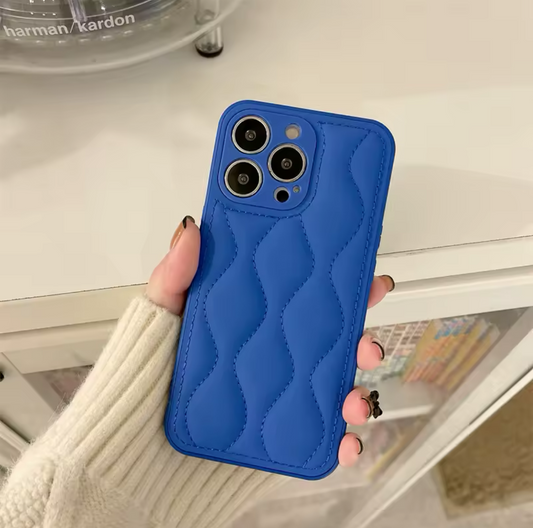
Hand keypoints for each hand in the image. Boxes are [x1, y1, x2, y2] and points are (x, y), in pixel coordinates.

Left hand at [147, 216, 393, 468]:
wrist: (137, 447)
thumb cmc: (148, 375)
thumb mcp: (161, 316)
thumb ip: (175, 275)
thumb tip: (192, 228)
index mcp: (257, 322)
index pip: (306, 298)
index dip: (342, 286)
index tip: (366, 276)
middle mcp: (276, 357)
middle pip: (333, 344)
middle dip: (362, 340)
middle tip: (365, 342)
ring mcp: (282, 397)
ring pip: (336, 389)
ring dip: (358, 393)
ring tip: (353, 399)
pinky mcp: (281, 436)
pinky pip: (323, 439)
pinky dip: (343, 444)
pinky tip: (343, 444)